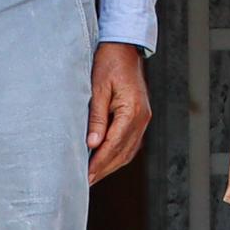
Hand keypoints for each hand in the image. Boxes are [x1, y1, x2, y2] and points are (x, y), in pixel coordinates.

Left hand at [87, 41, 151, 181]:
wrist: (125, 47)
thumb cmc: (109, 63)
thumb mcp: (98, 87)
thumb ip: (97, 117)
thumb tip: (92, 144)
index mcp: (132, 110)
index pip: (114, 145)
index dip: (99, 162)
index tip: (85, 175)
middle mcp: (142, 118)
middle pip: (123, 152)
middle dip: (104, 169)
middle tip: (85, 182)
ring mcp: (144, 119)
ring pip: (128, 151)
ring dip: (111, 165)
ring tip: (93, 175)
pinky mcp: (140, 117)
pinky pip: (131, 143)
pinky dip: (118, 155)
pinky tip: (105, 160)